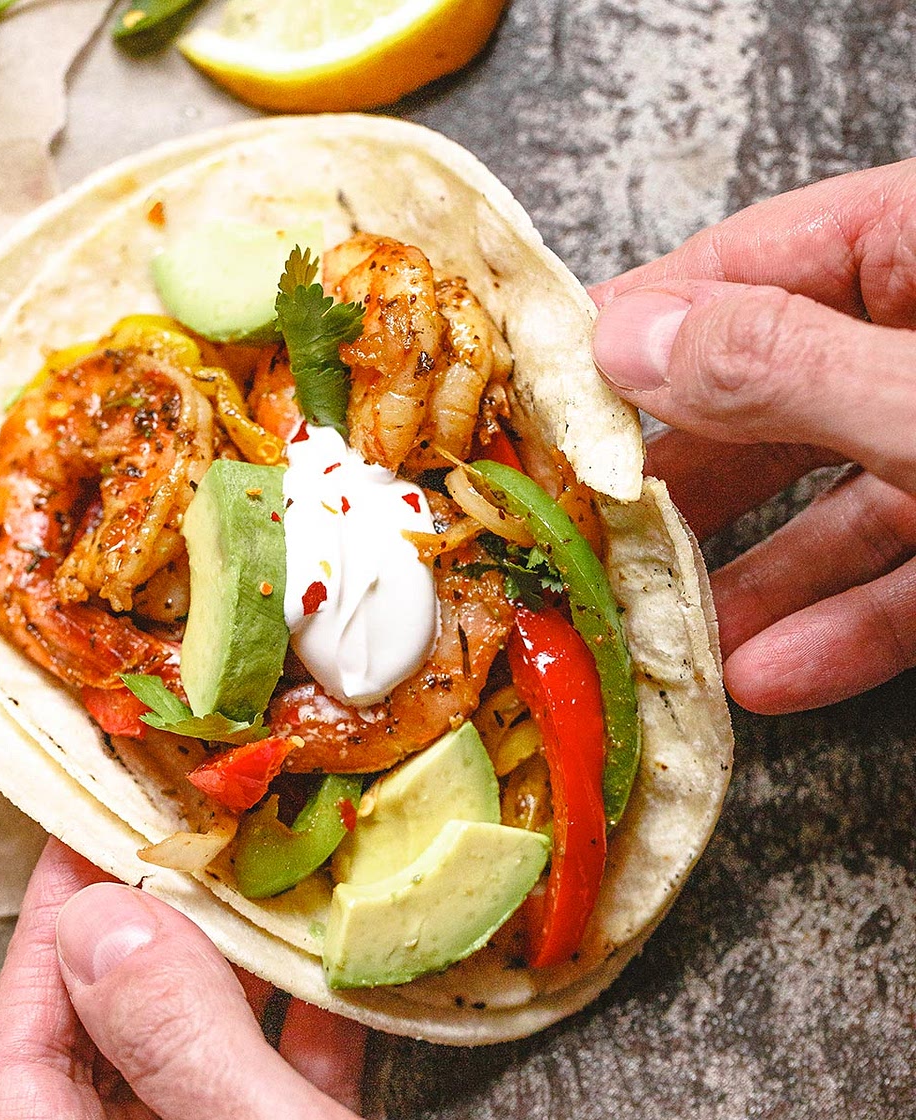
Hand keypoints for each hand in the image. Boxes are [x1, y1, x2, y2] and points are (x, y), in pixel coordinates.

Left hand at [0, 838, 364, 1118]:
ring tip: (258, 876)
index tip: (86, 835)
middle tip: (183, 838)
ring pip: (190, 1046)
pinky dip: (297, 1016)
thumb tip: (108, 921)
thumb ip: (179, 1039)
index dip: (51, 927)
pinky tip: (326, 960)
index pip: (21, 1049)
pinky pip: (266, 1075)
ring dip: (230, 959)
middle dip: (150, 926)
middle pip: (107, 1032)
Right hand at [588, 160, 915, 714]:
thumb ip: (783, 366)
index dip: (638, 324)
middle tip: (585, 528)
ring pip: (833, 496)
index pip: (748, 260)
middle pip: (771, 393)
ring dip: (750, 577)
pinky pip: (904, 568)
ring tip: (664, 629)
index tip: (548, 387)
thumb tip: (629, 339)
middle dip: (677, 479)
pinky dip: (843, 625)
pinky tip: (776, 673)